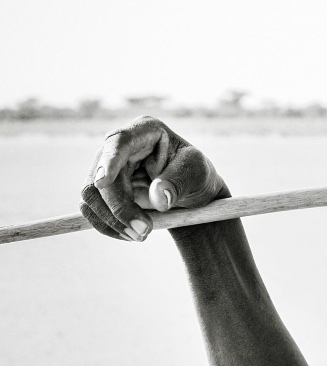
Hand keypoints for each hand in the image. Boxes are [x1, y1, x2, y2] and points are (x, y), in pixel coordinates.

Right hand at [80, 116, 228, 240]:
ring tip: (141, 235)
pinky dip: (108, 225)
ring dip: (112, 221)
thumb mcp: (197, 174)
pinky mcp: (101, 189)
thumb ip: (179, 182)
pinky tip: (130, 234)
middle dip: (119, 208)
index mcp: (145, 130)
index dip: (109, 161)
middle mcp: (118, 146)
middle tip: (143, 231)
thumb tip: (159, 197)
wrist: (190, 192)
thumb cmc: (195, 174)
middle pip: (101, 178)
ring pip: (91, 196)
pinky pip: (91, 209)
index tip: (103, 182)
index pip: (119, 142)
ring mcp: (105, 167)